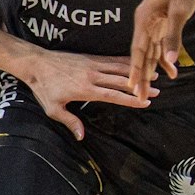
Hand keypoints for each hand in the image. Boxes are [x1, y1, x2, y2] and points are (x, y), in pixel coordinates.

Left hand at [18, 46, 155, 140]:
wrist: (36, 63)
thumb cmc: (44, 88)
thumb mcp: (53, 108)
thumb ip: (69, 121)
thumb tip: (81, 136)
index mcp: (85, 89)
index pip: (113, 95)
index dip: (130, 99)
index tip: (145, 102)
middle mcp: (92, 75)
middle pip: (121, 81)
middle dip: (139, 87)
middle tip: (157, 91)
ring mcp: (92, 64)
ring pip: (119, 68)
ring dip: (137, 72)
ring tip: (154, 75)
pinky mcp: (90, 57)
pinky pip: (111, 59)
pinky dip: (124, 61)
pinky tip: (135, 62)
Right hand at [129, 0, 194, 94]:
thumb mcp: (179, 13)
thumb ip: (173, 37)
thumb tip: (171, 60)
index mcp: (144, 21)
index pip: (138, 51)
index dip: (136, 70)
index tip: (132, 87)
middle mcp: (145, 24)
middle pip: (142, 55)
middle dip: (142, 76)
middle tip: (140, 96)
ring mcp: (153, 23)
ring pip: (151, 51)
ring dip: (153, 69)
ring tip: (153, 89)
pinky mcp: (162, 22)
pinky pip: (161, 43)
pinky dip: (165, 56)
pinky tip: (171, 69)